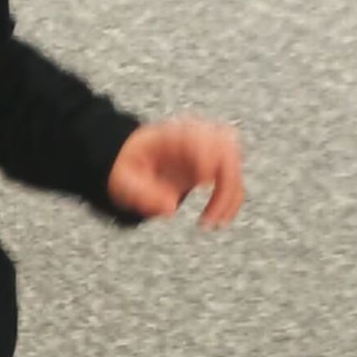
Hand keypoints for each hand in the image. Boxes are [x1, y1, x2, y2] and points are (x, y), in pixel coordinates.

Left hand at [109, 119, 243, 229]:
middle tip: (211, 214)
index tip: (203, 183)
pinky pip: (233, 180)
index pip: (200, 137)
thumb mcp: (123, 180)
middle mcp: (195, 137)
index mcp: (172, 134)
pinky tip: (220, 219)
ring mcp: (207, 150)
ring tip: (215, 222)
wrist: (132, 161)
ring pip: (234, 166)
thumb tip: (170, 208)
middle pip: (226, 149)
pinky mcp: (214, 166)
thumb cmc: (127, 167)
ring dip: (230, 195)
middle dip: (225, 182)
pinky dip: (231, 200)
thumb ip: (142, 193)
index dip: (206, 157)